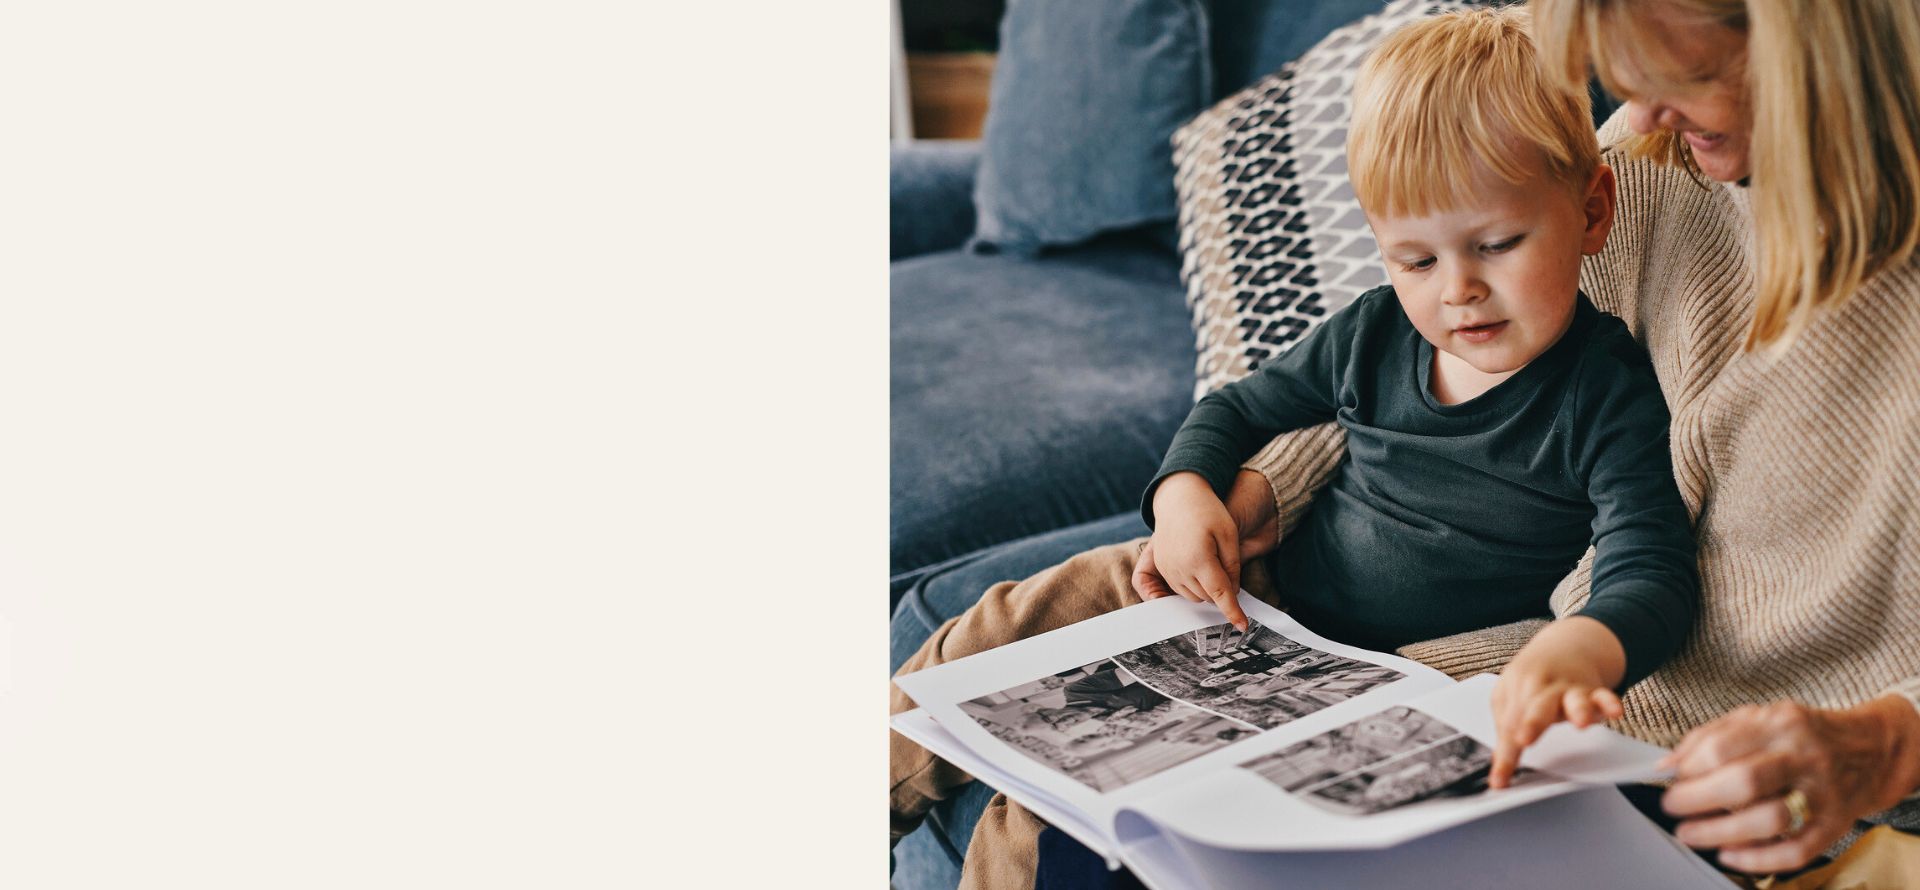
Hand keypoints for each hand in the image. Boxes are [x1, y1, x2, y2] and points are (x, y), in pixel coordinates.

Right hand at [1133, 470, 1279, 606]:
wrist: (1179, 497)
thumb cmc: (1208, 512)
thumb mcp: (1229, 535)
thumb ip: (1232, 567)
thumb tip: (1232, 593)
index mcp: (1199, 559)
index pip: (1220, 594)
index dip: (1233, 611)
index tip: (1242, 626)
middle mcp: (1179, 568)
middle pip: (1208, 597)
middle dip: (1221, 592)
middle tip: (1226, 568)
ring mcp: (1167, 568)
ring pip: (1193, 596)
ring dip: (1206, 590)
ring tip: (1211, 564)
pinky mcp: (1160, 566)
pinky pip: (1179, 589)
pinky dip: (1193, 585)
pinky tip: (1199, 567)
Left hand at [1488, 617, 1625, 787]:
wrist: (1564, 646)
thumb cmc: (1532, 678)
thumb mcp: (1510, 696)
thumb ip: (1508, 726)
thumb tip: (1501, 764)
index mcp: (1518, 690)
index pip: (1509, 726)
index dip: (1505, 756)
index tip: (1499, 781)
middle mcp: (1544, 688)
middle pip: (1536, 707)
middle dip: (1531, 724)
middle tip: (1523, 739)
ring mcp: (1570, 689)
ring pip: (1574, 699)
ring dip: (1577, 710)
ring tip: (1581, 724)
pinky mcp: (1594, 691)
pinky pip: (1604, 696)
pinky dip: (1610, 702)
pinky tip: (1616, 712)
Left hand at [1660, 695, 1919, 872]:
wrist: (1871, 750)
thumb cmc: (1804, 735)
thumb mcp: (1760, 717)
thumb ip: (1711, 735)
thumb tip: (1668, 765)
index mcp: (1780, 723)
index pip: (1721, 747)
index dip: (1686, 768)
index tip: (1666, 780)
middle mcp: (1803, 757)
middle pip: (1744, 782)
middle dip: (1697, 800)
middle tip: (1673, 808)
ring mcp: (1822, 793)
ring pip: (1770, 820)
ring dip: (1722, 833)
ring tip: (1693, 834)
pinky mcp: (1835, 824)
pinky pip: (1796, 851)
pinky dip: (1757, 859)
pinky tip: (1729, 855)